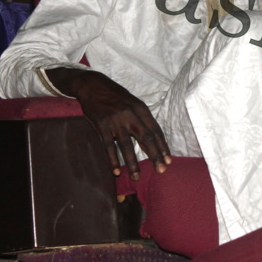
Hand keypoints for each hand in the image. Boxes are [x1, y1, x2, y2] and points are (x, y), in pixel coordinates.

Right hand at [48, 68, 171, 178]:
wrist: (92, 85)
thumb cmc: (115, 96)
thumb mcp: (132, 102)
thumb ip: (141, 118)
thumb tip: (152, 137)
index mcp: (140, 108)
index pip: (155, 130)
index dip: (163, 146)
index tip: (168, 160)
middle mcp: (130, 114)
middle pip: (146, 138)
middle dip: (155, 156)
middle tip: (161, 170)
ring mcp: (115, 120)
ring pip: (126, 145)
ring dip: (132, 163)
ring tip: (137, 177)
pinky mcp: (101, 124)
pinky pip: (108, 145)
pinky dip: (113, 159)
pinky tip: (116, 171)